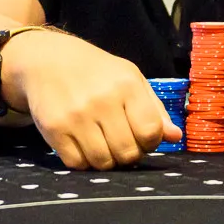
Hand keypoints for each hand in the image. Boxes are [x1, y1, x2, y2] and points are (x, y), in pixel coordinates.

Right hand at [7, 31, 181, 169]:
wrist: (48, 60)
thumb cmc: (96, 71)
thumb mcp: (130, 78)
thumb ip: (154, 108)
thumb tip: (175, 137)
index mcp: (126, 85)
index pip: (150, 132)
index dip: (150, 142)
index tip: (142, 137)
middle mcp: (102, 100)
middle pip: (127, 153)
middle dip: (128, 153)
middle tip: (120, 141)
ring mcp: (76, 116)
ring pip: (103, 162)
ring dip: (106, 159)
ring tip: (102, 142)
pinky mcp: (54, 129)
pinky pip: (77, 164)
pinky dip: (83, 161)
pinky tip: (82, 144)